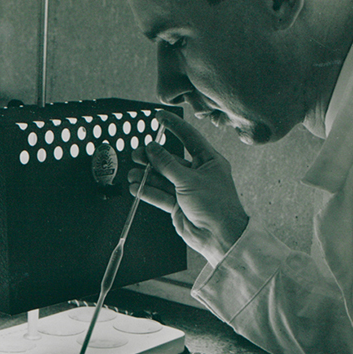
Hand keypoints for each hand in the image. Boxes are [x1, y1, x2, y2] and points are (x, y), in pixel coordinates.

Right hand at [129, 110, 248, 263]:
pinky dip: (146, 191)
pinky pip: (159, 194)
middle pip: (170, 159)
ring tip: (133, 173)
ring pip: (162, 177)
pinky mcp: (177, 204)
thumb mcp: (190, 180)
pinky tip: (135, 187)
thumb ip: (168, 164)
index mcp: (208, 161)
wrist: (220, 237)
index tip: (159, 116)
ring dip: (146, 175)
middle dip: (153, 156)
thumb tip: (153, 148)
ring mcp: (186, 189)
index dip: (173, 126)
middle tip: (138, 153)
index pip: (188, 137)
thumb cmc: (217, 207)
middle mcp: (197, 173)